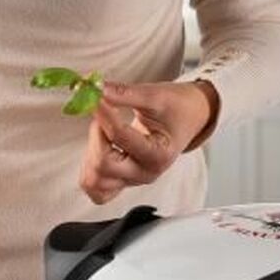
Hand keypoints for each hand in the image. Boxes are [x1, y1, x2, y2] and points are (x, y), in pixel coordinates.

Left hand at [78, 80, 217, 205]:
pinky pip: (97, 190)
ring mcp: (133, 180)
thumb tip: (95, 89)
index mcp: (158, 154)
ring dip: (91, 154)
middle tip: (105, 115)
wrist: (188, 117)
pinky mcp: (123, 181)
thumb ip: (124, 93)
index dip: (103, 112)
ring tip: (103, 133)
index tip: (96, 95)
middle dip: (96, 135)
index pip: (118, 135)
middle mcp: (145, 173)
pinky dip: (90, 171)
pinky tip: (99, 149)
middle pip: (102, 165)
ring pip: (94, 181)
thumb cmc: (176, 107)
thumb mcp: (155, 95)